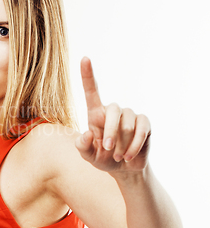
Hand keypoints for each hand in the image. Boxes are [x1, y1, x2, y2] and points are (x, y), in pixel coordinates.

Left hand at [75, 57, 150, 172]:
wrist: (124, 169)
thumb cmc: (103, 158)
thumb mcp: (88, 156)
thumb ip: (82, 147)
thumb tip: (87, 133)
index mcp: (96, 114)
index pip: (91, 91)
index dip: (87, 75)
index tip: (84, 58)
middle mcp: (113, 111)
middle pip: (113, 111)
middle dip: (110, 132)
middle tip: (107, 149)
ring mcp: (130, 115)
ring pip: (127, 123)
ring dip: (122, 143)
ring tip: (118, 156)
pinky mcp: (144, 123)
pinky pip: (141, 130)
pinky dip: (134, 146)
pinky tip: (129, 156)